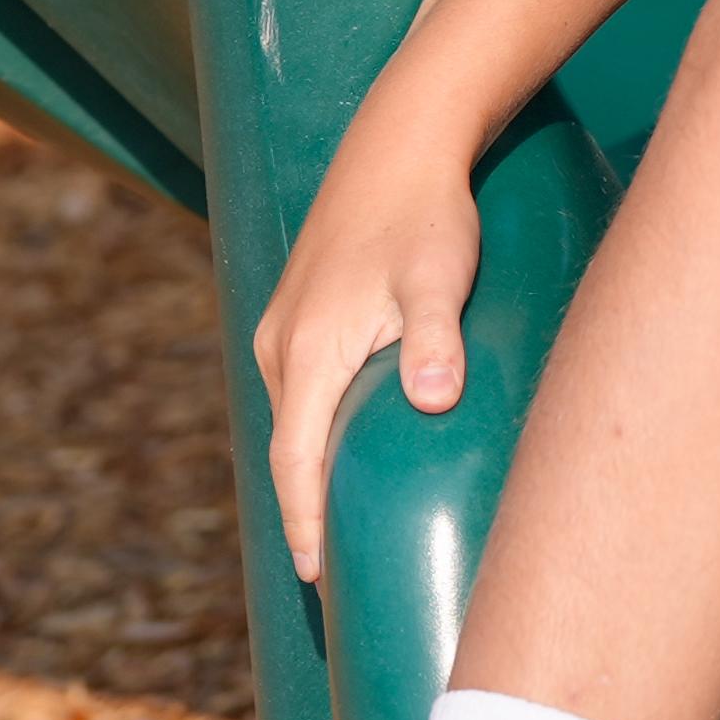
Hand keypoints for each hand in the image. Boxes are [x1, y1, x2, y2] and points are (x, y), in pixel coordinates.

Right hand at [253, 137, 485, 579]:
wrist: (400, 144)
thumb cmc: (427, 214)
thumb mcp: (438, 277)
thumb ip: (434, 338)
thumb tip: (431, 399)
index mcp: (308, 350)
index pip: (297, 460)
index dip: (305, 521)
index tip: (314, 576)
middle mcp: (281, 343)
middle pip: (289, 446)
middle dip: (306, 508)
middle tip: (333, 574)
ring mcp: (284, 325)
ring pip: (293, 415)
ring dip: (309, 467)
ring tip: (338, 523)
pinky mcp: (300, 309)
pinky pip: (299, 387)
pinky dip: (313, 427)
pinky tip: (340, 445)